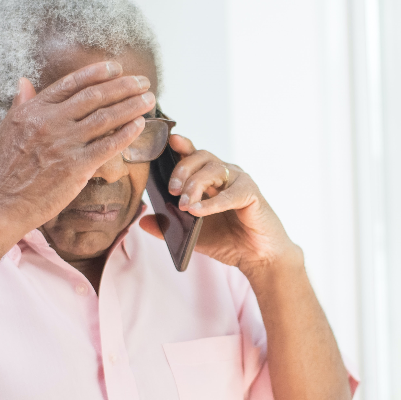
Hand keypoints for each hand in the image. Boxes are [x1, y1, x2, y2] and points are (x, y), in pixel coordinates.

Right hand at [0, 61, 154, 237]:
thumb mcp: (3, 131)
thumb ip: (20, 105)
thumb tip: (24, 82)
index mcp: (33, 111)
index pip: (71, 84)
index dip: (97, 73)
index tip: (115, 67)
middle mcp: (50, 122)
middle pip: (95, 96)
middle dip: (123, 85)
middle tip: (142, 80)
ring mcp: (65, 144)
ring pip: (106, 117)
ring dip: (132, 105)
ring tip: (149, 99)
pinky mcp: (77, 167)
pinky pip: (109, 145)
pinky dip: (127, 133)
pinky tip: (139, 125)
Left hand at [138, 135, 299, 273]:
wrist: (258, 258)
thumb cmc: (229, 241)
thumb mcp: (192, 234)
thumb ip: (169, 227)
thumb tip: (142, 220)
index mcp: (210, 178)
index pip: (193, 155)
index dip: (181, 145)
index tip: (169, 142)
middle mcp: (225, 174)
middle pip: (200, 156)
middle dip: (182, 169)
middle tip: (171, 189)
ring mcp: (239, 181)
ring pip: (213, 170)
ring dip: (194, 185)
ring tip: (184, 205)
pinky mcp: (251, 194)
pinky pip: (230, 193)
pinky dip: (212, 203)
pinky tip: (198, 211)